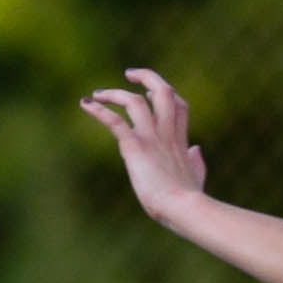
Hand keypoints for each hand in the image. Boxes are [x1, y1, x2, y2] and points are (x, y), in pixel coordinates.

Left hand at [79, 68, 210, 220]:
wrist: (184, 208)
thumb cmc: (189, 199)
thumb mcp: (197, 176)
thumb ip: (196, 162)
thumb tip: (196, 149)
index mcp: (180, 140)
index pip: (179, 105)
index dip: (167, 94)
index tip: (151, 94)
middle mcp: (166, 134)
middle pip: (163, 91)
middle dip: (147, 78)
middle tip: (129, 74)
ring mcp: (151, 138)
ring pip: (135, 101)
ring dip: (114, 93)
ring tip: (97, 94)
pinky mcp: (136, 147)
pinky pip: (115, 122)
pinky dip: (99, 111)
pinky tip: (85, 105)